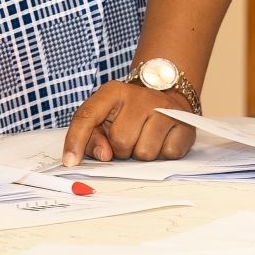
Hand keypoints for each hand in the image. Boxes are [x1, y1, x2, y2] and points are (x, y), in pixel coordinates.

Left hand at [62, 81, 194, 164]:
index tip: (70, 162)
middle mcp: (139, 96)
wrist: (167, 94)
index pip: (88, 116)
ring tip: (145, 139)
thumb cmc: (129, 113)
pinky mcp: (184, 122)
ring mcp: (164, 108)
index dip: (76, 141)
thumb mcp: (105, 117)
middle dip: (122, 150)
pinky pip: (168, 154)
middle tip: (129, 140)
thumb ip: (92, 137)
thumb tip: (104, 155)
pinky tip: (161, 140)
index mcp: (112, 92)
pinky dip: (163, 153)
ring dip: (142, 154)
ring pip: (145, 152)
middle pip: (121, 141)